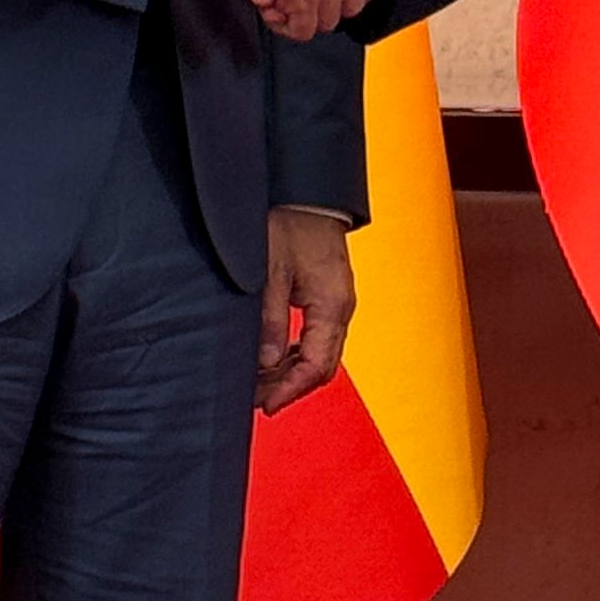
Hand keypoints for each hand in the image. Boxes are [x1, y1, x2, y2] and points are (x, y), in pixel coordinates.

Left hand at [258, 207, 354, 413]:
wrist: (308, 194)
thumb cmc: (290, 223)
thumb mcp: (270, 271)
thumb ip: (270, 318)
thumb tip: (267, 362)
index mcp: (332, 305)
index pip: (316, 365)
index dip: (291, 390)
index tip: (266, 406)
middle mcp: (342, 308)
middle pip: (322, 366)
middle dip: (291, 387)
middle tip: (257, 399)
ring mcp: (338, 303)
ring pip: (321, 354)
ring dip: (293, 372)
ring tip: (261, 383)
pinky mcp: (330, 296)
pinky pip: (319, 337)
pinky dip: (298, 354)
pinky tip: (275, 358)